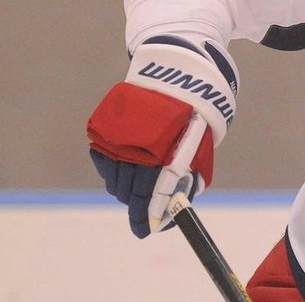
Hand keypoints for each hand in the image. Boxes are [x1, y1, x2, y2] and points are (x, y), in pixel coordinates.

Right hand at [87, 35, 238, 237]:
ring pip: (114, 180)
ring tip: (137, 189)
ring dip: (125, 190)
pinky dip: (112, 170)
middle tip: (145, 215)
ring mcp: (117, 138)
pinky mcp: (105, 128)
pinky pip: (104, 161)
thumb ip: (189, 174)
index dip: (147, 217)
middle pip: (130, 191)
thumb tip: (178, 205)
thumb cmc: (195, 114)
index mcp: (163, 153)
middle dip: (138, 206)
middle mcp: (136, 147)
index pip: (150, 195)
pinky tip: (126, 169)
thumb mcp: (200, 144)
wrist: (175, 73)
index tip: (146, 230)